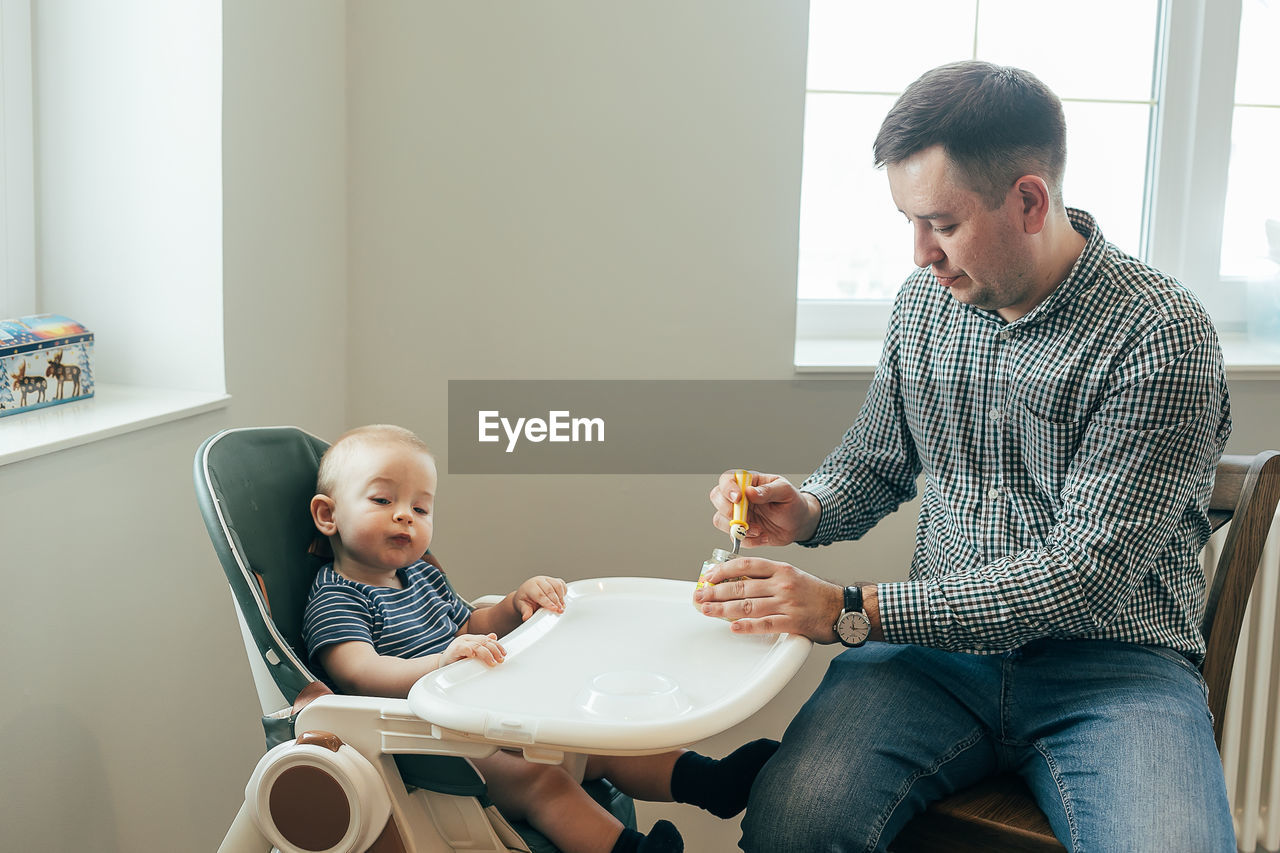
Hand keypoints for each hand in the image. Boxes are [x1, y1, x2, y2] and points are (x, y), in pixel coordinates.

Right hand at [441, 633, 506, 666]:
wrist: (439, 666)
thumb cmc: (456, 660)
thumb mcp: (471, 653)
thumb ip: (481, 645)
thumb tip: (494, 635)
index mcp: (471, 639)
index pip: (487, 639)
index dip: (497, 646)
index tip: (504, 654)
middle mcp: (466, 639)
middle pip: (484, 641)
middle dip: (494, 650)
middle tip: (500, 659)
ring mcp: (459, 643)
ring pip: (477, 645)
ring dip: (486, 654)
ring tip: (492, 662)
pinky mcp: (453, 650)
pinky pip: (463, 648)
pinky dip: (470, 651)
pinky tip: (474, 656)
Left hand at [513, 575, 566, 620]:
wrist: (527, 593)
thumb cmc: (525, 599)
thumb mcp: (522, 606)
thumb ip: (525, 611)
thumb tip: (526, 617)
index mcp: (530, 586)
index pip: (540, 594)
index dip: (548, 602)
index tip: (554, 609)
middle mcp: (539, 580)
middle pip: (550, 590)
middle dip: (556, 601)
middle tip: (560, 610)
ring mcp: (547, 579)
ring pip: (557, 585)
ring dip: (561, 597)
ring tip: (562, 607)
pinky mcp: (553, 580)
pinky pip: (561, 583)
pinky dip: (564, 591)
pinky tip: (562, 600)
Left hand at [693, 556, 842, 642]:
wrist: (842, 607)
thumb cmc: (815, 593)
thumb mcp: (792, 575)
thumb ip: (768, 577)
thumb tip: (737, 581)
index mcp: (781, 569)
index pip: (747, 566)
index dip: (724, 570)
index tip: (709, 576)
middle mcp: (783, 584)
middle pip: (742, 587)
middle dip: (716, 592)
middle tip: (700, 597)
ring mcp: (787, 604)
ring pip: (749, 605)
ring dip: (724, 609)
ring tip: (708, 611)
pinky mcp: (793, 623)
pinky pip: (765, 624)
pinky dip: (747, 626)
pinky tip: (733, 627)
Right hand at [709, 470, 821, 546]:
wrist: (799, 524)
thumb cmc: (792, 503)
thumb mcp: (786, 492)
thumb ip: (768, 490)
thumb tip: (750, 492)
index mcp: (748, 482)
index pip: (727, 479)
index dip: (727, 488)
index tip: (738, 498)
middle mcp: (739, 498)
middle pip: (716, 498)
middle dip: (728, 510)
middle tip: (745, 519)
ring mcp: (737, 515)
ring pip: (719, 520)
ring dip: (737, 528)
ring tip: (759, 531)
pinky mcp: (740, 531)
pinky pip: (734, 538)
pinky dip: (749, 541)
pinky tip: (764, 537)